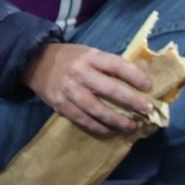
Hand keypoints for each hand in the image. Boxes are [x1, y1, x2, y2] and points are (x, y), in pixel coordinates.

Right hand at [21, 42, 153, 137]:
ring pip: (97, 109)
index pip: (116, 65)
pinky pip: (83, 119)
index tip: (149, 87)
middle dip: (131, 102)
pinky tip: (111, 131)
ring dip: (117, 120)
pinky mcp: (61, 104)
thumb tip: (138, 82)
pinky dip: (99, 127)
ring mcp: (69, 90)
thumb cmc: (71, 59)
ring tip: (132, 127)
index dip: (134, 76)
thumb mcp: (88, 53)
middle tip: (147, 110)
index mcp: (90, 56)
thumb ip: (108, 66)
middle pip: (109, 90)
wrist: (35, 62)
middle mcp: (80, 72)